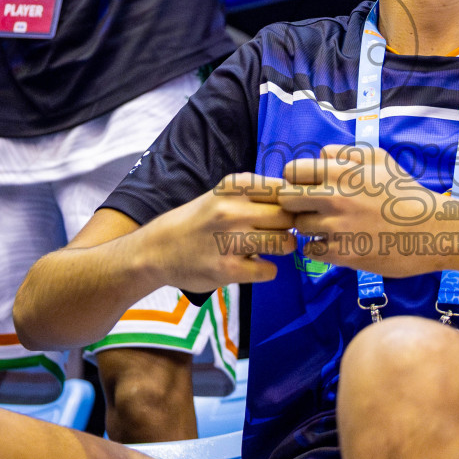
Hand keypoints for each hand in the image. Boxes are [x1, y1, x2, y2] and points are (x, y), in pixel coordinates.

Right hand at [139, 173, 293, 294]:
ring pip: (285, 243)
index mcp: (234, 187)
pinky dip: (267, 270)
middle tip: (280, 231)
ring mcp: (229, 240)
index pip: (285, 189)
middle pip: (289, 217)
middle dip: (291, 226)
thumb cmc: (199, 220)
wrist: (157, 250)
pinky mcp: (226, 269)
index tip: (290, 211)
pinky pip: (269, 271)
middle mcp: (231, 210)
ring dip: (283, 248)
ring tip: (270, 247)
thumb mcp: (224, 195)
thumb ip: (258, 194)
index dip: (294, 203)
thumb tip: (301, 198)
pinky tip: (255, 266)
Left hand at [279, 145, 443, 279]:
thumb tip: (320, 154)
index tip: (309, 187)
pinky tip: (338, 243)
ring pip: (299, 227)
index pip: (292, 171)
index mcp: (342, 171)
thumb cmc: (407, 194)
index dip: (296, 179)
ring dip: (310, 227)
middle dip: (296, 204)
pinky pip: (311, 250)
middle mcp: (335, 197)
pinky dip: (319, 248)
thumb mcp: (381, 160)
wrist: (433, 231)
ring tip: (332, 227)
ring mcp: (337, 227)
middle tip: (313, 208)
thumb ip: (346, 153)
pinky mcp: (343, 253)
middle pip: (287, 199)